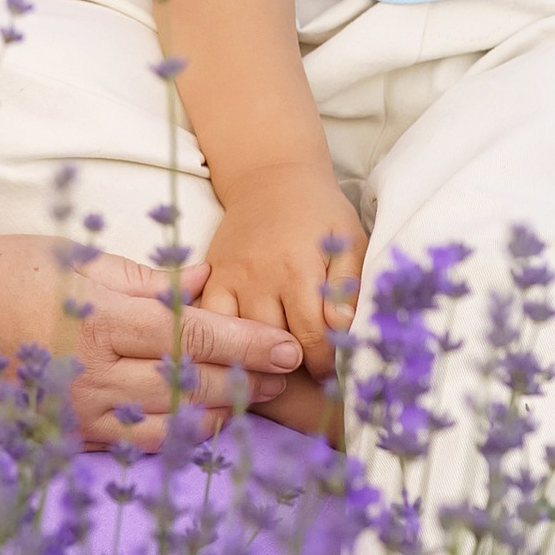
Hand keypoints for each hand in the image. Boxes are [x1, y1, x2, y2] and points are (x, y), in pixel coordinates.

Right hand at [0, 230, 302, 454]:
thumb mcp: (72, 257)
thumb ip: (142, 276)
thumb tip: (202, 280)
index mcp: (101, 319)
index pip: (193, 338)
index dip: (247, 346)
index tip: (288, 350)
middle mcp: (96, 372)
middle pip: (192, 387)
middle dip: (246, 383)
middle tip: (284, 377)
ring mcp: (80, 411)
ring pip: (170, 425)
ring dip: (217, 415)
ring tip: (249, 399)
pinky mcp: (63, 434)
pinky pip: (132, 445)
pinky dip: (173, 437)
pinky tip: (196, 424)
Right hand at [197, 160, 366, 379]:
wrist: (270, 178)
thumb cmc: (319, 215)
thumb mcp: (349, 241)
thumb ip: (348, 286)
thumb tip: (343, 328)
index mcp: (297, 268)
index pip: (310, 336)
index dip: (323, 364)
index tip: (332, 375)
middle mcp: (258, 276)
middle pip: (269, 344)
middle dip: (289, 367)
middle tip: (303, 376)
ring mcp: (229, 277)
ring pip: (234, 339)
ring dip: (253, 360)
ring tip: (271, 371)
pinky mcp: (210, 277)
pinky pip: (205, 321)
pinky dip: (218, 341)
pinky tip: (235, 352)